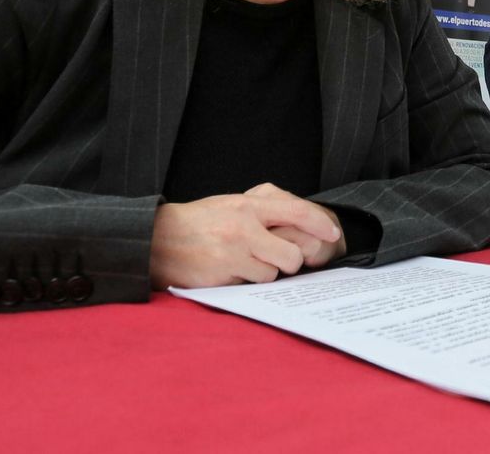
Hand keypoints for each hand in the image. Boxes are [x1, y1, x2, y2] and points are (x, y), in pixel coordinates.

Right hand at [149, 183, 342, 288]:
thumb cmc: (198, 222)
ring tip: (241, 262)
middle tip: (278, 258)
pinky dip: (245, 282)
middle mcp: (243, 226)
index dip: (319, 224)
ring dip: (263, 272)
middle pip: (292, 253)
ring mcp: (233, 252)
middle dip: (290, 260)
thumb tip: (299, 224)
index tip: (333, 233)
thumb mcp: (231, 204)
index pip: (296, 211)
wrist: (157, 239)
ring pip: (272, 273)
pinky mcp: (221, 276)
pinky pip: (251, 285)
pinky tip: (228, 272)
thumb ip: (262, 211)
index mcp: (247, 205)